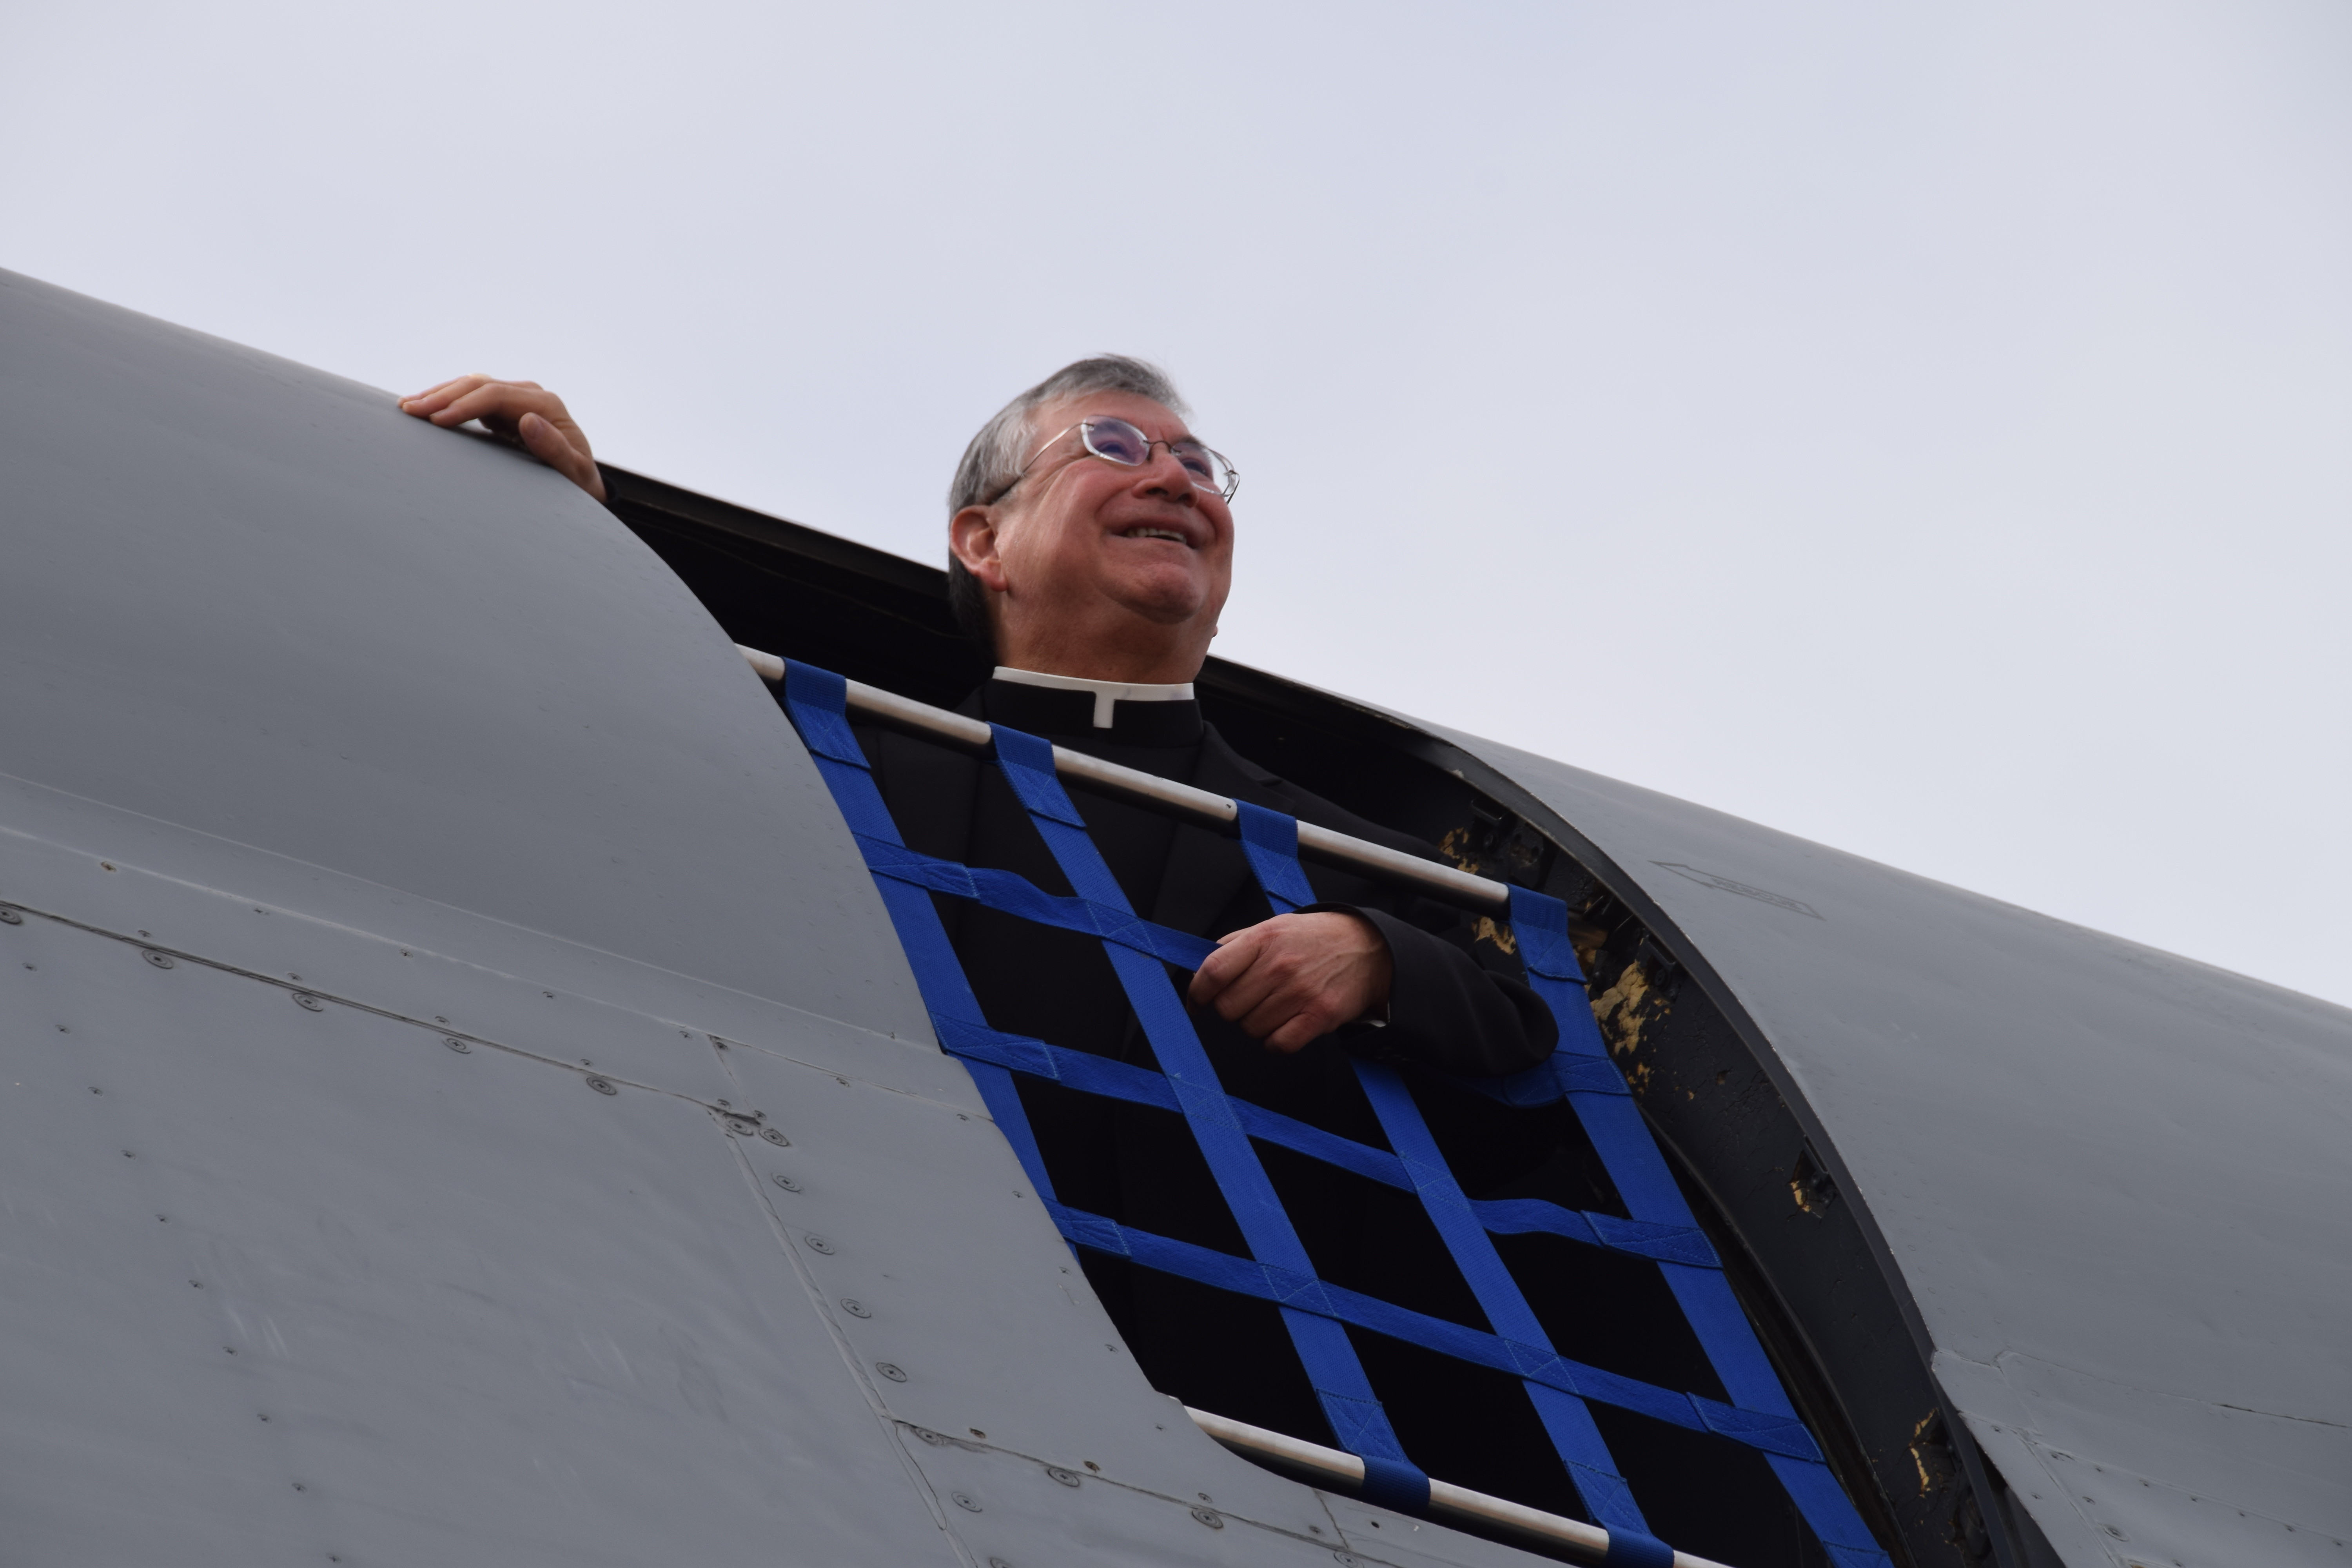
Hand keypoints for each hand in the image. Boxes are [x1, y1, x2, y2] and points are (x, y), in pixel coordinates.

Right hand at [398, 375, 605, 501]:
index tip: (437, 420)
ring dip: (439, 394)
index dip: (464, 405)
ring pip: (471, 387)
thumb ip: (555, 449)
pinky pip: (470, 398)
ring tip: (407, 406)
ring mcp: (516, 399)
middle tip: (409, 410)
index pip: (496, 396)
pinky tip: (424, 408)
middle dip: (442, 396)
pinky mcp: (504, 409)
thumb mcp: (574, 472)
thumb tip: (528, 420)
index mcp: (546, 404)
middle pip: (479, 385)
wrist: (582, 480)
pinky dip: (447, 402)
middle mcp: (530, 395)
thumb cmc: (579, 481)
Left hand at [1187, 911, 1392, 1053]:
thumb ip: (1236, 945)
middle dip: (1233, 1009)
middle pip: (1228, 1007)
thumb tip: (1201, 970)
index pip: (1213, 971)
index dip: (1197, 992)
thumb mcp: (1274, 927)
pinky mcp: (1320, 1016)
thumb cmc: (1316, 939)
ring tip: (1277, 1006)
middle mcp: (1280, 965)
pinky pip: (1279, 1044)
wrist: (1369, 948)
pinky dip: (1277, 1040)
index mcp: (1264, 938)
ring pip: (1251, 1029)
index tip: (1197, 1002)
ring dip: (1257, 1024)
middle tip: (1251, 999)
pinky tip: (1286, 1023)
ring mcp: (1300, 992)